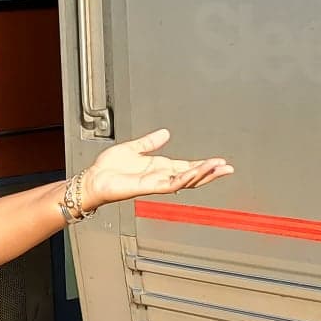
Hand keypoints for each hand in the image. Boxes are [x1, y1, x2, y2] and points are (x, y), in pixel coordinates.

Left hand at [82, 129, 233, 209]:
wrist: (93, 179)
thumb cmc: (108, 169)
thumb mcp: (133, 148)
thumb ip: (150, 142)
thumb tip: (165, 133)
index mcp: (158, 167)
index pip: (187, 166)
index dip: (204, 164)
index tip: (219, 161)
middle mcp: (160, 176)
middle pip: (192, 175)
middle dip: (210, 172)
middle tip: (228, 168)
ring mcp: (156, 183)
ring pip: (186, 180)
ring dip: (202, 174)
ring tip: (218, 167)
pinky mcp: (148, 187)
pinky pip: (170, 184)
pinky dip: (185, 178)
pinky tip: (195, 172)